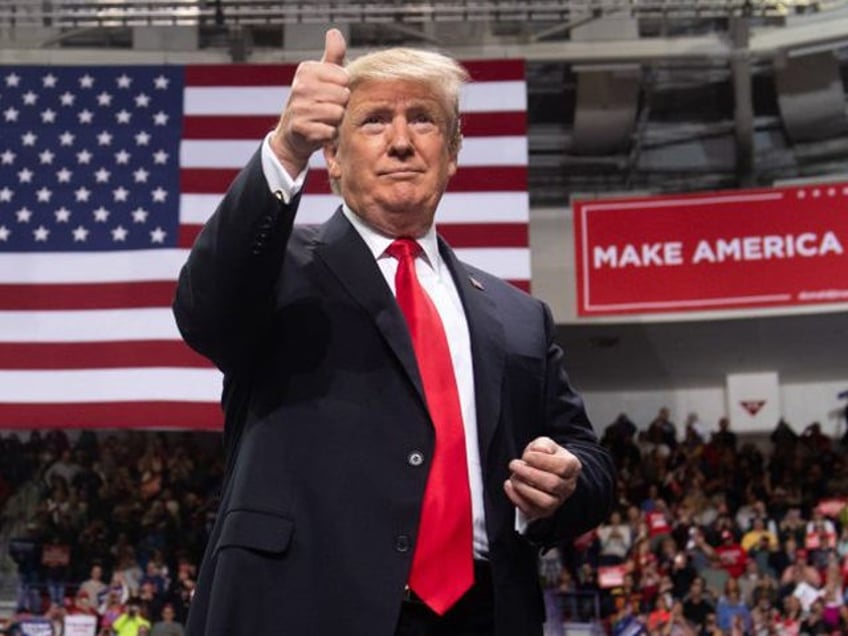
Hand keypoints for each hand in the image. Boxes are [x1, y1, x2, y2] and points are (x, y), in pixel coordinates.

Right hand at [271, 28, 349, 177]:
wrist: (293, 135)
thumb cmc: (313, 103)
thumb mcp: (322, 77)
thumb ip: (332, 56)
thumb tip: (334, 32)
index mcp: (306, 70)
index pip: (344, 78)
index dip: (342, 89)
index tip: (329, 94)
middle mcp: (300, 86)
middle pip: (343, 96)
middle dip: (340, 106)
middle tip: (327, 109)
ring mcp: (299, 107)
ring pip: (338, 114)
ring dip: (335, 121)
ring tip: (323, 120)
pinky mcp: (301, 128)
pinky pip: (330, 131)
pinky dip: (329, 135)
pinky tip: (319, 132)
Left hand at [504, 436, 580, 520]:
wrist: (546, 471)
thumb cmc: (545, 457)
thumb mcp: (545, 444)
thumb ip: (543, 445)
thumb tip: (540, 450)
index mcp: (572, 467)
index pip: (562, 466)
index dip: (541, 460)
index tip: (526, 456)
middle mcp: (568, 486)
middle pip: (553, 484)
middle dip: (529, 474)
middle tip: (514, 464)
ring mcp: (557, 501)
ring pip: (545, 502)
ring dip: (524, 488)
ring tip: (514, 476)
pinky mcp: (544, 512)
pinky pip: (531, 510)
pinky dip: (517, 498)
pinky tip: (509, 485)